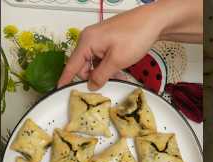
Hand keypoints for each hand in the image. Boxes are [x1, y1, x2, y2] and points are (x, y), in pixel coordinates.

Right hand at [58, 0, 201, 89]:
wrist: (154, 21)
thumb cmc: (135, 36)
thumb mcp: (117, 61)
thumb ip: (101, 75)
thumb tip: (91, 86)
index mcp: (87, 42)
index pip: (71, 65)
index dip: (65, 79)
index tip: (58, 90)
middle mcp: (88, 39)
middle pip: (82, 65)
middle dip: (91, 77)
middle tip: (105, 85)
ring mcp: (98, 39)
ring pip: (93, 62)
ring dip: (102, 72)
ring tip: (117, 75)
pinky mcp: (106, 40)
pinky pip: (101, 57)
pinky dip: (107, 65)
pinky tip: (118, 69)